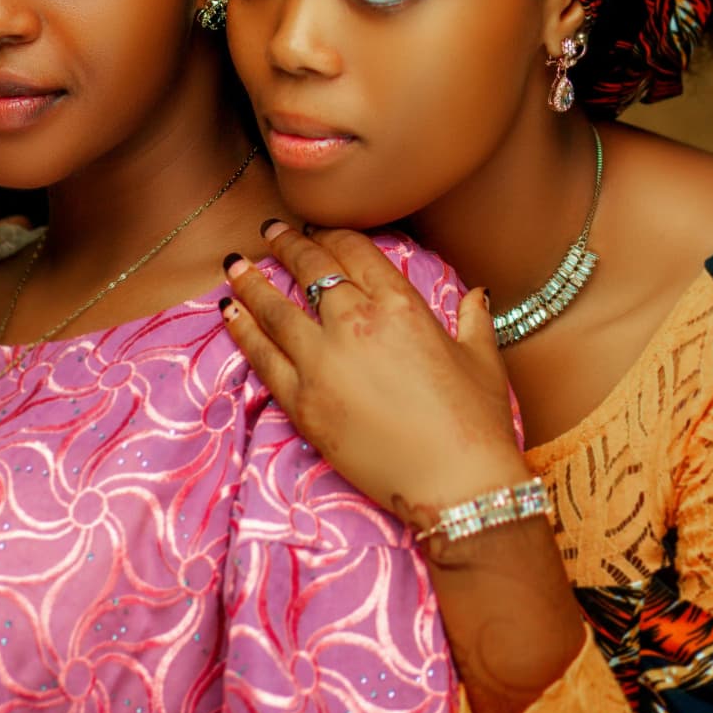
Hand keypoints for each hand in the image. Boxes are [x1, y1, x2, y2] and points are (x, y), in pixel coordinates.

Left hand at [221, 223, 526, 527]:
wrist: (453, 484)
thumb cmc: (476, 422)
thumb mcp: (482, 360)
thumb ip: (473, 319)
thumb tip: (477, 294)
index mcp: (400, 305)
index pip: (354, 252)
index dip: (330, 234)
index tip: (315, 228)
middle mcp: (355, 324)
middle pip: (311, 271)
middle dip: (287, 245)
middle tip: (271, 230)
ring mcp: (323, 363)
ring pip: (276, 310)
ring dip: (252, 283)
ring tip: (235, 264)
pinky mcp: (304, 403)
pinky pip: (263, 358)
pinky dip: (244, 332)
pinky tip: (230, 313)